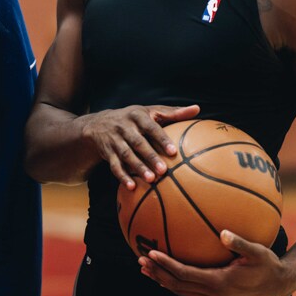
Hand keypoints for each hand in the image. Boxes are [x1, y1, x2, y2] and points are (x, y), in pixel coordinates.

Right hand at [81, 104, 199, 189]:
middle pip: (138, 142)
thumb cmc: (134, 119)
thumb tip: (197, 109)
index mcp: (137, 115)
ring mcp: (115, 141)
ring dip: (138, 168)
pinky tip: (132, 187)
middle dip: (150, 156)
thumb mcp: (150, 111)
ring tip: (151, 180)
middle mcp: (124, 127)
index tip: (173, 151)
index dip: (161, 138)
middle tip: (163, 170)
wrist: (99, 124)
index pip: (151, 127)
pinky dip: (122, 177)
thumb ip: (173, 112)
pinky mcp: (108, 153)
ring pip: (126, 155)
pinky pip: (114, 166)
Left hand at [138, 230, 295, 295]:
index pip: (184, 274)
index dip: (166, 264)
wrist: (277, 285)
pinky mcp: (214, 295)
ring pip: (180, 290)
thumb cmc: (268, 265)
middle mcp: (212, 292)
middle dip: (157, 273)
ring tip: (145, 268)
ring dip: (161, 279)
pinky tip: (165, 272)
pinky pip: (187, 290)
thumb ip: (239, 243)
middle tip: (140, 260)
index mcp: (218, 282)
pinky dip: (173, 282)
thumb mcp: (257, 252)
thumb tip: (223, 233)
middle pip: (176, 285)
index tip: (150, 252)